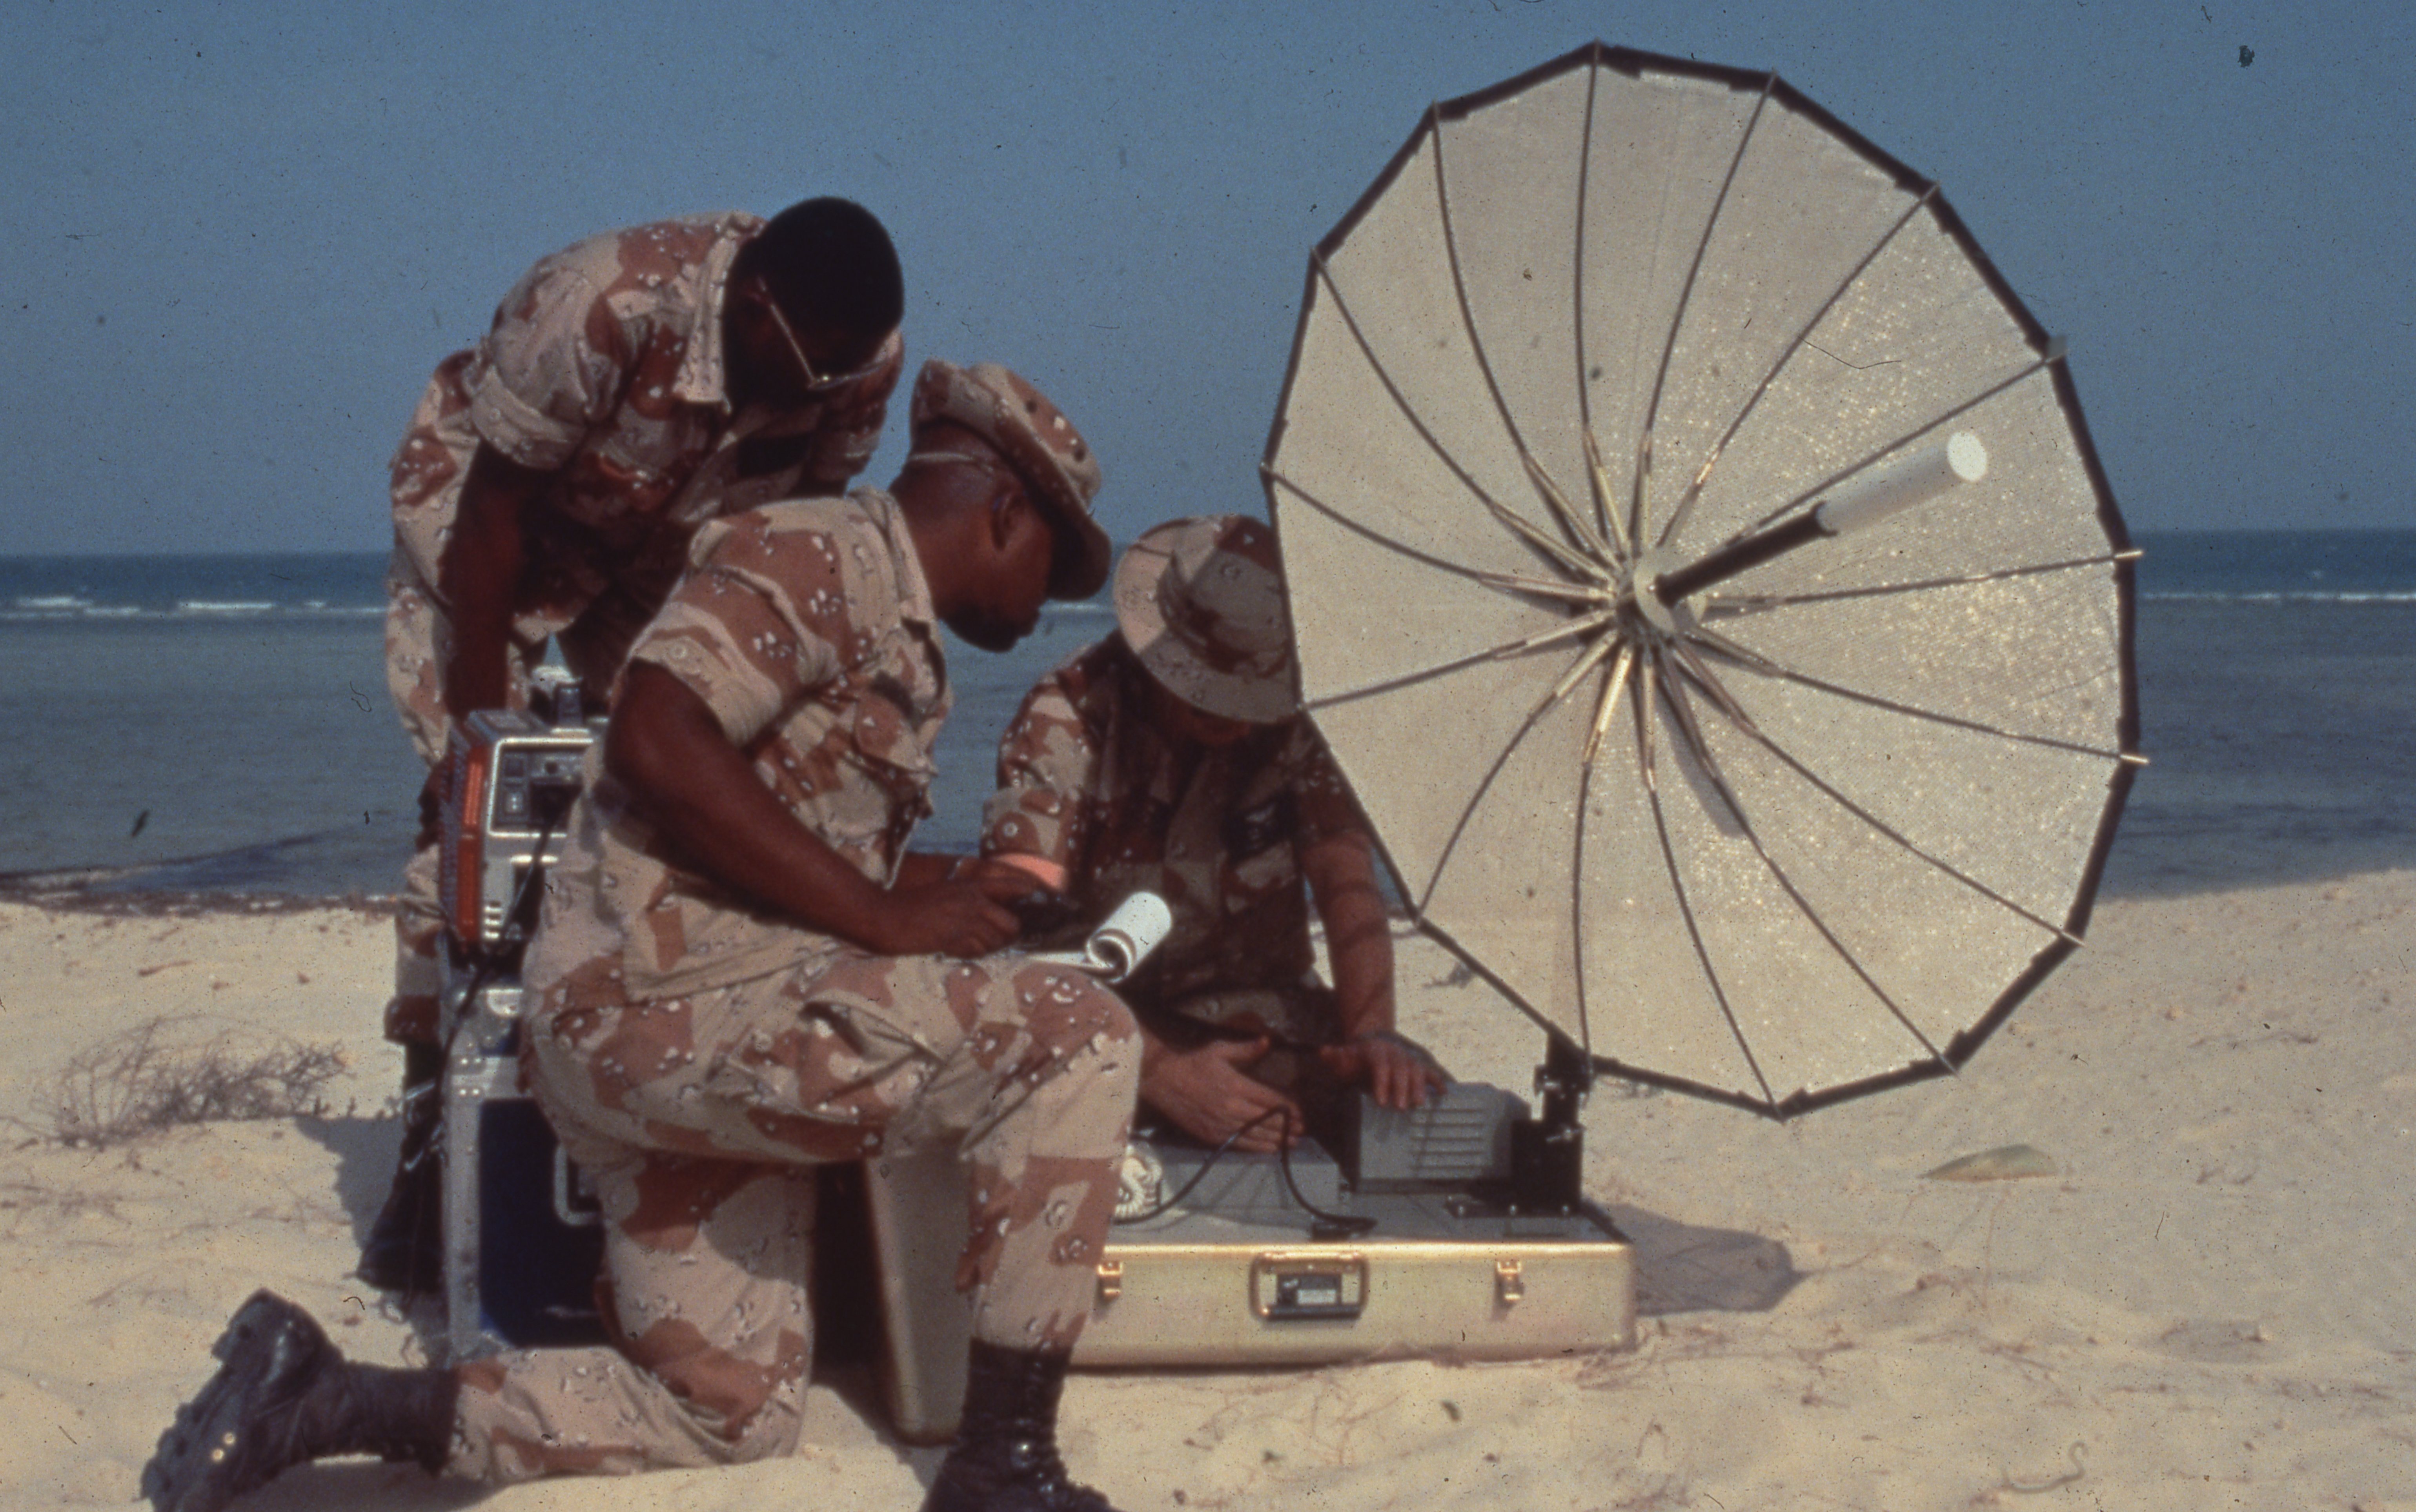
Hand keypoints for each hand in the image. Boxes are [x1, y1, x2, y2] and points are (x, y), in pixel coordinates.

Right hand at [868, 863, 1025, 958]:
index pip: (1009, 885)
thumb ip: (965, 898)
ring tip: (980, 945)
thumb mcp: (942, 891)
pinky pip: (977, 951)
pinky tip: (964, 950)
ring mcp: (963, 921)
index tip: (1038, 896)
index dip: (1027, 891)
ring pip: (996, 941)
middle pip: (1010, 923)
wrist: (884, 916)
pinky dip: (975, 953)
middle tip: (1004, 938)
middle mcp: (971, 901)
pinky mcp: (953, 940)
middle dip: (1010, 934)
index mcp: (968, 885)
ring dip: (992, 946)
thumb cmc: (908, 904)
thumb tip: (986, 910)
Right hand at [1142, 1039, 1303, 1153]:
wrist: (1162, 1080)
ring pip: (1256, 1135)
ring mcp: (1221, 1124)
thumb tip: (1268, 1041)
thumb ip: (1246, 1049)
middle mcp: (1232, 1108)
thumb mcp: (1219, 1050)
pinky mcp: (1211, 1135)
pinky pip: (1239, 1143)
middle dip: (1287, 1126)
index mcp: (1237, 1085)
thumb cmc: (1193, 1063)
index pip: (1270, 1100)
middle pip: (1267, 1120)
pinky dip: (1257, 1147)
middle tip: (1302, 1131)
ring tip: (1292, 1142)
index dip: (1288, 1107)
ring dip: (1276, 1139)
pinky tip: (1269, 1149)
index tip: (1301, 1112)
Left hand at [1319, 1031, 1446, 1110]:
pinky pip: (1430, 1071)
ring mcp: (1408, 1059)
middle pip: (1401, 1068)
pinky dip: (1437, 1081)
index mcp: (1376, 1051)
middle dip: (1401, 1088)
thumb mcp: (1344, 1057)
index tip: (1380, 1102)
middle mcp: (1395, 1053)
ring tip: (1419, 1105)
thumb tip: (1324, 1052)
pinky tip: (1444, 1093)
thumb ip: (1335, 1057)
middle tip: (1400, 1108)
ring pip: (1416, 1069)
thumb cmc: (1356, 1058)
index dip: (1382, 1082)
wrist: (1372, 1046)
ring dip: (1419, 1086)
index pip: (1380, 1065)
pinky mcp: (1417, 1066)